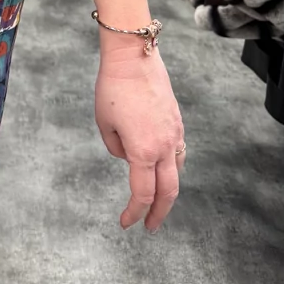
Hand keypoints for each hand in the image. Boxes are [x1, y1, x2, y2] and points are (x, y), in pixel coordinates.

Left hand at [94, 43, 185, 233]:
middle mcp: (164, 146)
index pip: (142, 194)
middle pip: (168, 192)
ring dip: (168, 191)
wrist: (134, 57)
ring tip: (156, 202)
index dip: (134, 213)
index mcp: (143, 151)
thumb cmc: (112, 88)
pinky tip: (162, 170)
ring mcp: (175, 134)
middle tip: (149, 227)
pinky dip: (172, 168)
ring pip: (177, 173)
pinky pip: (178, 153)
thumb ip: (116, 148)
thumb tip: (130, 157)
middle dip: (158, 214)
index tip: (125, 224)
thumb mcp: (104, 123)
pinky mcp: (177, 122)